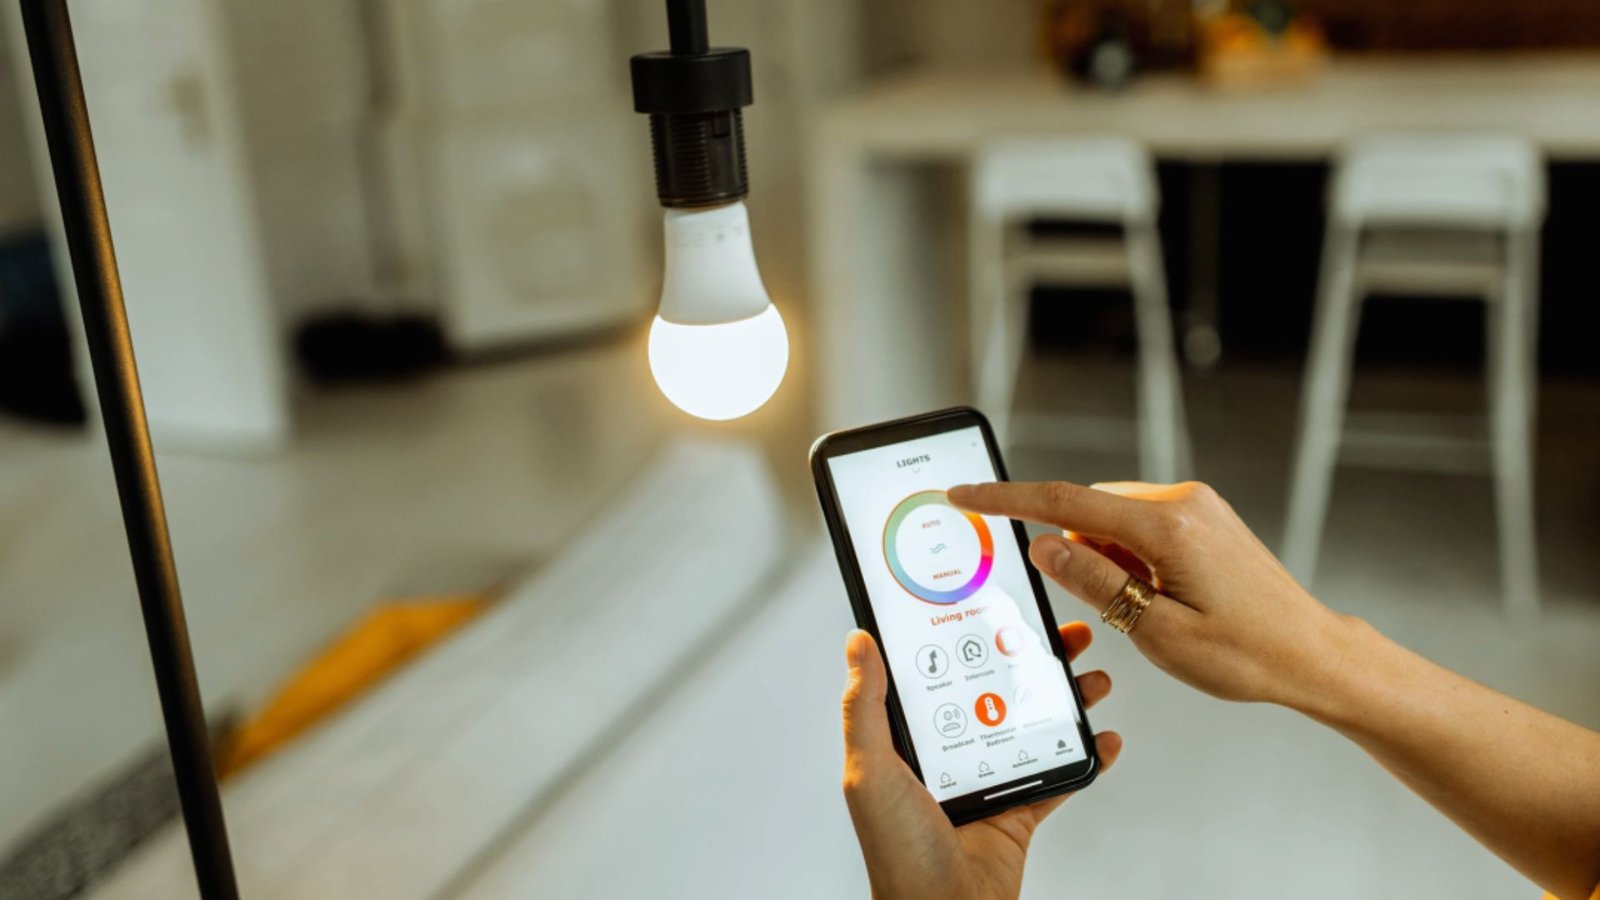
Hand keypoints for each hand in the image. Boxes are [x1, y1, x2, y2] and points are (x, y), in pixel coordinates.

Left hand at [841, 626, 1121, 899]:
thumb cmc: (898, 853)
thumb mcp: (870, 770)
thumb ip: (865, 707)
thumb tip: (858, 643)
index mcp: (909, 742)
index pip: (939, 674)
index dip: (966, 637)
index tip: (993, 605)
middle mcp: (949, 755)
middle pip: (996, 690)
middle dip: (1031, 659)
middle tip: (1062, 634)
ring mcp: (987, 781)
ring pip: (1032, 724)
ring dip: (1066, 699)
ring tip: (1092, 677)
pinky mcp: (1018, 811)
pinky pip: (1059, 776)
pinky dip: (1086, 757)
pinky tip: (1104, 737)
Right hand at [948, 481, 1350, 710]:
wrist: (1313, 654)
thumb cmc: (1248, 654)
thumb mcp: (1157, 632)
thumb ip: (1094, 581)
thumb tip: (1042, 544)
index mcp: (1168, 527)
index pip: (1064, 502)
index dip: (1005, 499)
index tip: (965, 494)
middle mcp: (1183, 502)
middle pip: (1088, 510)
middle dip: (1073, 551)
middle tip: (1108, 611)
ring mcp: (1196, 506)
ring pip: (1113, 519)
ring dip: (1105, 559)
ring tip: (1148, 613)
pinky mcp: (1203, 518)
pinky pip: (1140, 526)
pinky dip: (1128, 556)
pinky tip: (1155, 598)